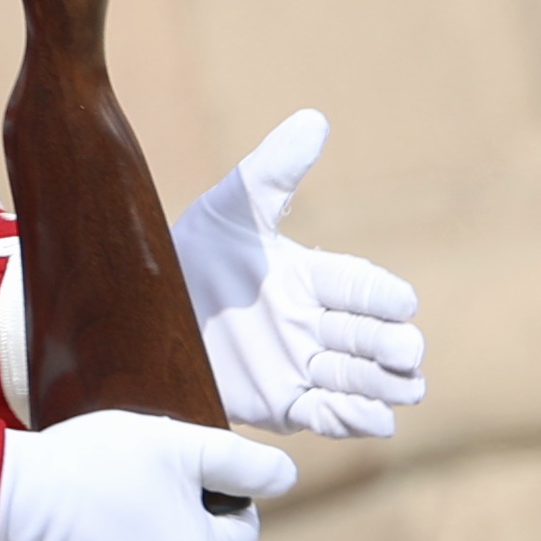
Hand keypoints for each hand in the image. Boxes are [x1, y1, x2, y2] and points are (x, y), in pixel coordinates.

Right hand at [0, 410, 294, 540]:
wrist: (8, 498)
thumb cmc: (96, 464)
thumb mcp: (181, 444)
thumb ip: (243, 461)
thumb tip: (286, 478)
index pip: (242, 533)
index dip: (229, 496)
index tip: (193, 468)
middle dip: (177, 512)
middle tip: (140, 471)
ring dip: (136, 530)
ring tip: (101, 491)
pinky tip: (73, 523)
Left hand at [173, 112, 427, 438]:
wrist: (138, 315)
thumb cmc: (191, 252)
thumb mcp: (230, 209)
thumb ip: (274, 169)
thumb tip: (314, 119)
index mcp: (314, 279)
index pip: (366, 287)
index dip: (384, 297)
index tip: (400, 302)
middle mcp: (318, 325)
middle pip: (377, 339)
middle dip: (395, 346)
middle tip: (403, 351)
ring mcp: (304, 367)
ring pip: (365, 381)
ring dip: (384, 385)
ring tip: (397, 386)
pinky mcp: (285, 405)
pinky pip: (331, 417)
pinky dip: (357, 421)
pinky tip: (372, 420)